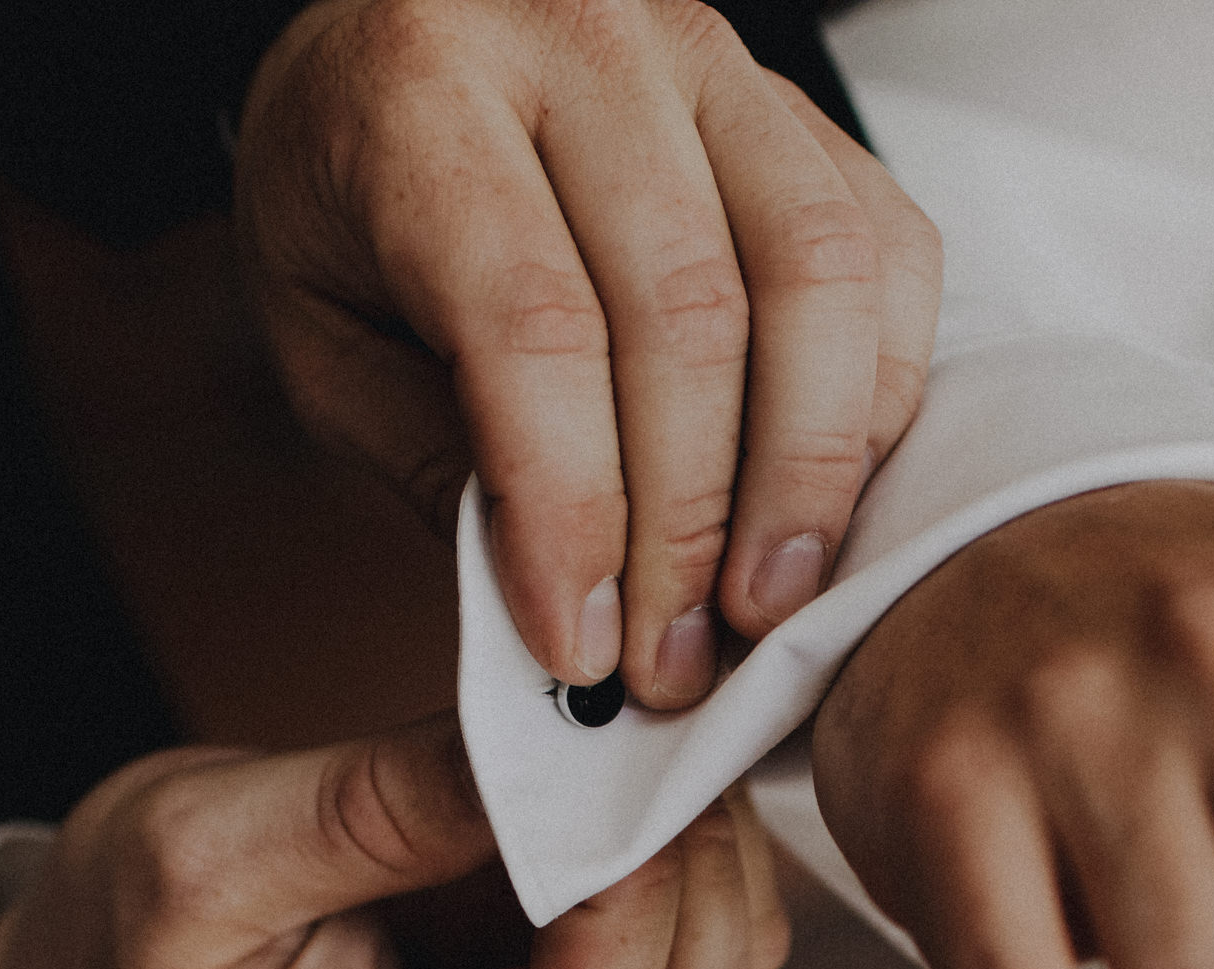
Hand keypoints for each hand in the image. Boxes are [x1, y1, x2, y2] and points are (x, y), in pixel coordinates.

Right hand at [0, 713, 788, 968]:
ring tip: (646, 732)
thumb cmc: (130, 942)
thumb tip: (546, 744)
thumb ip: (376, 813)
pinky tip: (632, 776)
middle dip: (698, 861)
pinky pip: (677, 953)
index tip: (634, 750)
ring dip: (705, 856)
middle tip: (666, 711)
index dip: (640, 885)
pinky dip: (681, 861)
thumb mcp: (203, 854)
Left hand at [234, 0, 940, 706]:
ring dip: (807, 473)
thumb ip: (440, 456)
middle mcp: (581, 39)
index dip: (573, 506)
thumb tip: (571, 611)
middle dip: (692, 525)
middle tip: (677, 661)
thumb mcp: (326, 332)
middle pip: (688, 311)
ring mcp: (710, 58)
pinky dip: (874, 394)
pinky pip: (887, 247)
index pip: (532, 322)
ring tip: (769, 604)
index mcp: (422, 92)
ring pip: (817, 271)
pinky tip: (826, 497)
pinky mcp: (797, 103)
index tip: (580, 643)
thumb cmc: (356, 190)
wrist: (403, 40)